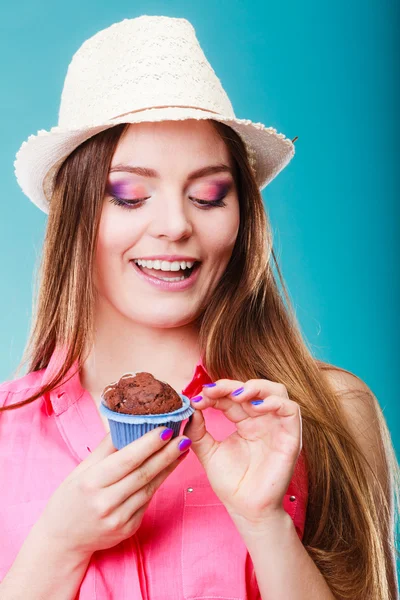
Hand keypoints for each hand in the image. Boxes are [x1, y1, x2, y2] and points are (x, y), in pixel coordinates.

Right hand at [32, 428, 190, 558]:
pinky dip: (158, 483)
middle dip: (166, 454)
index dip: (148, 445)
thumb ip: (106, 448)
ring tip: (182, 449)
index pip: (126, 460)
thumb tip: (127, 421)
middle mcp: (105, 502)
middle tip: (184, 436)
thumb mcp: (82, 469)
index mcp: (91, 482)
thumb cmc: (72, 497)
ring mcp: (118, 519)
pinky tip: (168, 468)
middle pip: (143, 474)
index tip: (166, 429)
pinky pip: (146, 502)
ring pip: (149, 488)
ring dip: (168, 467)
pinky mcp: (128, 529)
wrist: (63, 539)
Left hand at [183, 379, 301, 525]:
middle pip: (253, 389)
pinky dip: (275, 402)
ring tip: (236, 395)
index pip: (233, 397)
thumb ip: (199, 431)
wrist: (246, 509)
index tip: (198, 397)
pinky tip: (255, 407)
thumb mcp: (208, 452)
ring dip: (256, 387)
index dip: (216, 392)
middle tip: (212, 391)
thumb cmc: (231, 483)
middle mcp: (263, 420)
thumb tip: (191, 408)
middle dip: (232, 385)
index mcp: (245, 421)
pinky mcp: (290, 437)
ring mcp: (277, 427)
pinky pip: (291, 411)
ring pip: (276, 391)